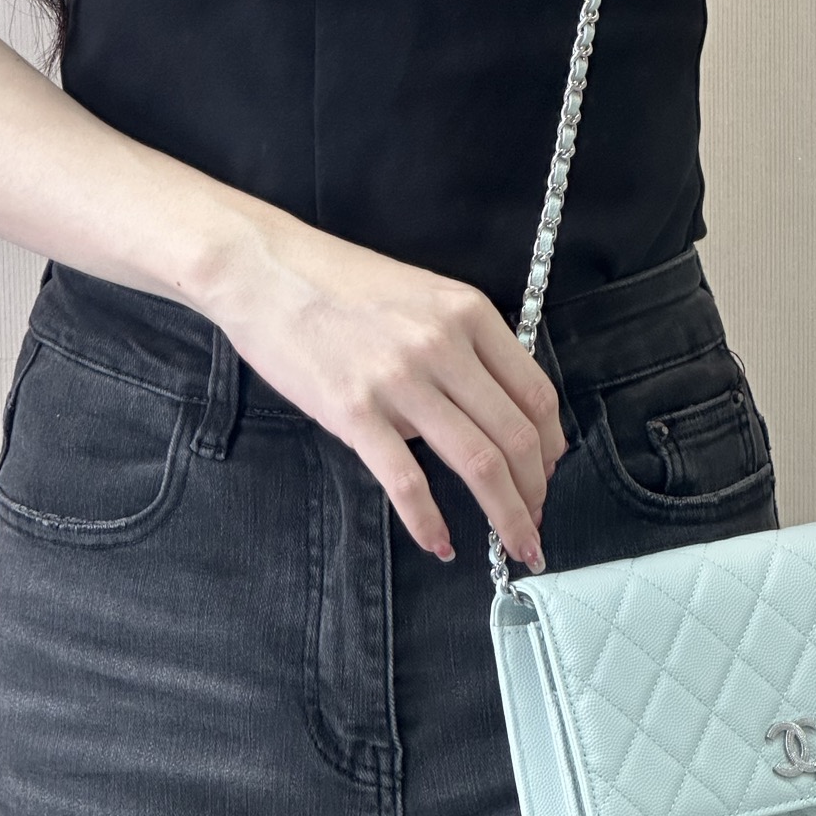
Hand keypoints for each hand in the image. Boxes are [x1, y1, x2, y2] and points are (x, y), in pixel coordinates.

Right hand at [203, 214, 567, 567]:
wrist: (264, 271)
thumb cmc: (337, 283)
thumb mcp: (420, 296)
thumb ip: (460, 346)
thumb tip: (485, 412)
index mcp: (466, 313)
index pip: (535, 393)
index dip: (551, 445)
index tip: (548, 473)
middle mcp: (442, 345)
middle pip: (517, 436)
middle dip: (536, 492)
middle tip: (534, 523)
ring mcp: (399, 380)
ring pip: (479, 463)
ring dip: (506, 515)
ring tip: (514, 544)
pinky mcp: (354, 412)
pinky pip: (407, 481)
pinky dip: (430, 522)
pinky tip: (440, 543)